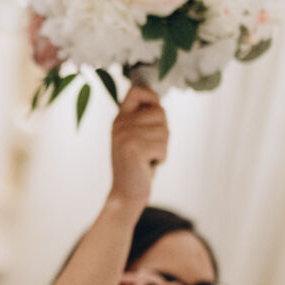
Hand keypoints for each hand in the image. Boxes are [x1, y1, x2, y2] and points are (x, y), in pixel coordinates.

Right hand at [109, 85, 167, 212]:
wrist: (125, 193)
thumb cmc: (136, 166)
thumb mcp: (134, 138)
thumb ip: (142, 120)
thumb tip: (158, 103)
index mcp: (120, 119)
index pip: (136, 91)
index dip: (151, 97)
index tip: (154, 111)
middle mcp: (120, 124)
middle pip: (159, 112)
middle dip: (163, 131)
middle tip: (150, 147)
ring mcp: (126, 136)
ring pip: (164, 130)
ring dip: (162, 147)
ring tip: (148, 157)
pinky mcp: (134, 149)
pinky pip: (163, 146)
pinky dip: (161, 158)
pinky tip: (148, 164)